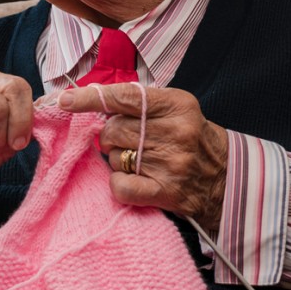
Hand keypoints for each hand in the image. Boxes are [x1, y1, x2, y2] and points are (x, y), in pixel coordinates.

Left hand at [57, 82, 228, 226]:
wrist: (225, 179)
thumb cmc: (191, 138)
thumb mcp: (176, 108)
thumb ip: (138, 102)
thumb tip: (90, 99)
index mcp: (177, 105)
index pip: (123, 96)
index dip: (90, 98)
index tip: (65, 100)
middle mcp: (176, 132)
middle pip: (113, 130)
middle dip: (110, 136)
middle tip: (128, 142)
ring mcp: (171, 163)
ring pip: (114, 157)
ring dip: (117, 159)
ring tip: (140, 161)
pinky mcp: (166, 192)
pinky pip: (120, 186)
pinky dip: (119, 184)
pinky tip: (133, 181)